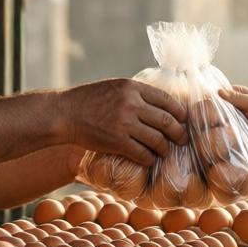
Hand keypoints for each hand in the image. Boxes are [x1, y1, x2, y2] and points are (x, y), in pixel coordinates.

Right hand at [57, 79, 187, 165]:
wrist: (64, 113)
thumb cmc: (88, 100)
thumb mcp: (114, 87)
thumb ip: (135, 93)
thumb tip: (159, 102)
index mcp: (132, 87)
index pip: (167, 100)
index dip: (179, 112)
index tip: (183, 119)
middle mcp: (131, 104)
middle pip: (167, 121)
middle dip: (178, 133)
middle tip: (181, 139)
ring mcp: (124, 123)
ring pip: (157, 140)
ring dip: (164, 148)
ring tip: (165, 151)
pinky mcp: (117, 141)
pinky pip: (142, 154)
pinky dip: (149, 158)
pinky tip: (148, 159)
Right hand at [219, 85, 247, 158]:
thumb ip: (238, 98)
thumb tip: (218, 91)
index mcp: (239, 97)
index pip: (219, 94)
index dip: (212, 98)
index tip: (206, 104)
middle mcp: (234, 111)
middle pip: (215, 110)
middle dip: (212, 115)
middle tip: (215, 120)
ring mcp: (233, 126)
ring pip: (216, 125)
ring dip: (216, 127)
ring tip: (221, 129)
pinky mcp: (234, 140)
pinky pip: (223, 138)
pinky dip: (221, 138)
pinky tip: (222, 139)